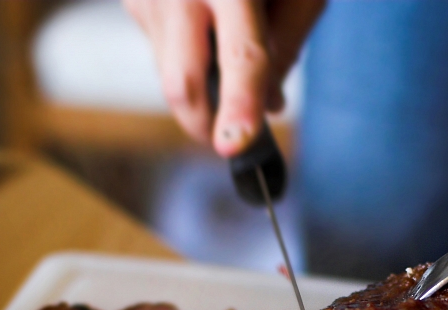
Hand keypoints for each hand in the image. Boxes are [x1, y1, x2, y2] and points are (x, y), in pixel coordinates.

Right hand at [124, 0, 324, 155]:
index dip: (239, 105)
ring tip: (225, 42)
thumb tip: (269, 108)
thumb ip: (286, 47)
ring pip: (170, 75)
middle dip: (206, 124)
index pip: (241, 55)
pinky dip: (187, 57)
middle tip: (230, 139)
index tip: (233, 146)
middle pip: (182, 82)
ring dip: (202, 84)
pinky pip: (160, 52)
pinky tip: (202, 24)